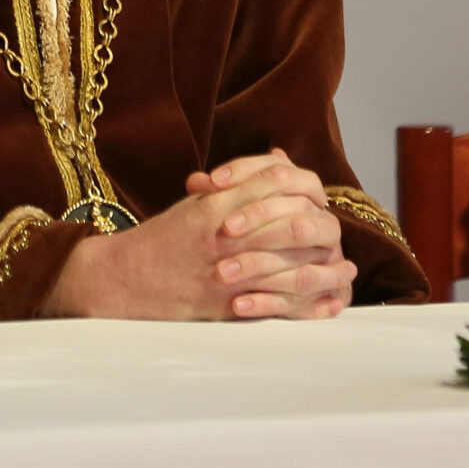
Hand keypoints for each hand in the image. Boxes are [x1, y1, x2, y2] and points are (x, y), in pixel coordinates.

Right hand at [42, 150, 355, 320]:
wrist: (122, 279)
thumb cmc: (161, 240)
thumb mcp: (197, 202)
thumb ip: (239, 183)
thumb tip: (281, 162)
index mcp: (216, 200)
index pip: (276, 179)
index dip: (305, 187)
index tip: (317, 200)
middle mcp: (225, 231)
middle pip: (295, 219)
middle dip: (325, 228)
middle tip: (337, 235)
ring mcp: (227, 268)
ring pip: (295, 263)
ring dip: (327, 269)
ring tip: (346, 270)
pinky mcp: (227, 304)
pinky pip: (280, 303)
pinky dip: (310, 304)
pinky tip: (328, 302)